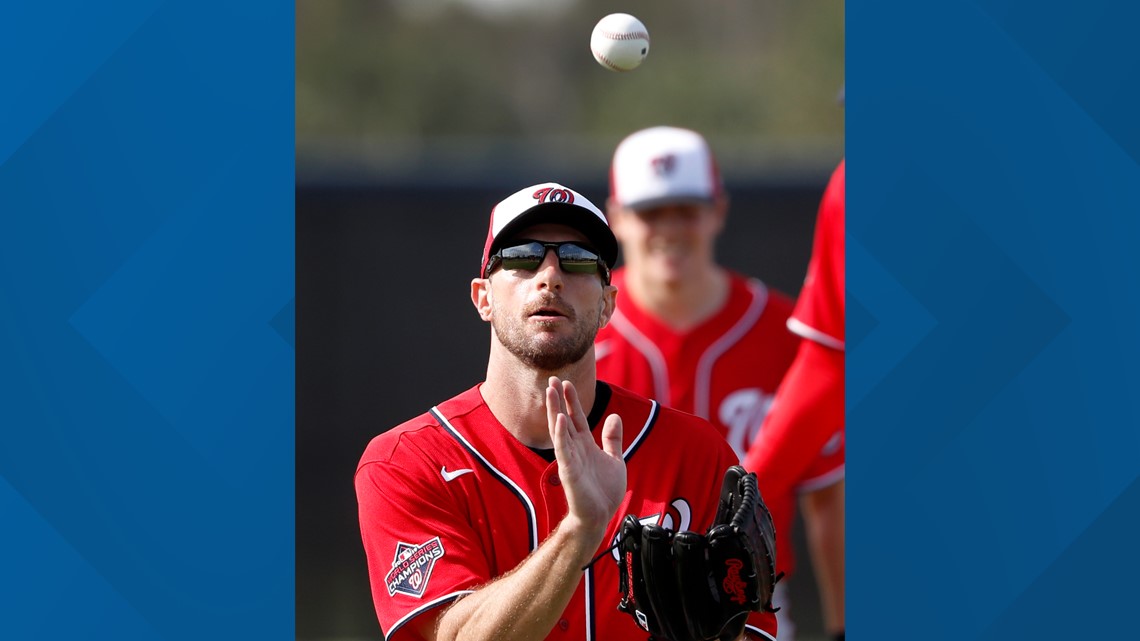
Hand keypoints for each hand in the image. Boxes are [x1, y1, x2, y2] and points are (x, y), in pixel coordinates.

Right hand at [546, 377, 625, 537]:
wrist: (601, 516)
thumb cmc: (604, 491)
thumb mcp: (615, 459)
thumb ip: (612, 439)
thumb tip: (615, 416)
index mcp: (585, 445)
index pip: (576, 417)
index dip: (571, 400)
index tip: (566, 382)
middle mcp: (575, 449)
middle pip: (564, 418)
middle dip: (558, 399)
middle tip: (551, 379)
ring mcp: (570, 459)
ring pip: (560, 430)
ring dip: (555, 410)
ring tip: (550, 392)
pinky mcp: (569, 471)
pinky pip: (564, 450)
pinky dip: (561, 434)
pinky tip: (560, 418)